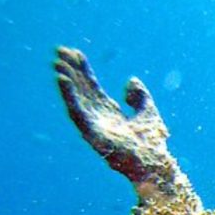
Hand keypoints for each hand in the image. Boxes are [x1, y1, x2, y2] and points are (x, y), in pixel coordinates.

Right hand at [55, 47, 177, 193]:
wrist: (155, 163)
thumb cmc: (153, 143)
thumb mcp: (148, 111)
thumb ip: (140, 96)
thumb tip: (131, 80)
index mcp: (109, 112)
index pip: (92, 87)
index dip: (84, 70)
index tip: (75, 52)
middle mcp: (98, 117)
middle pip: (81, 90)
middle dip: (71, 71)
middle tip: (60, 51)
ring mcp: (93, 126)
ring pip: (75, 100)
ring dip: (66, 82)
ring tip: (58, 64)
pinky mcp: (91, 134)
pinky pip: (76, 113)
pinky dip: (69, 97)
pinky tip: (63, 81)